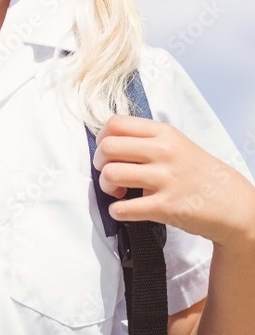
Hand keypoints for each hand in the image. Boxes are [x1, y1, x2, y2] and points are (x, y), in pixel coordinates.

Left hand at [93, 115, 254, 247]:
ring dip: (106, 186)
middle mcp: (164, 152)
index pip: (116, 123)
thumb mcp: (178, 145)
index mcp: (165, 134)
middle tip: (109, 172)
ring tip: (118, 191)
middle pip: (108, 147)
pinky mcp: (166, 207)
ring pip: (111, 174)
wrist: (235, 205)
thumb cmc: (201, 174)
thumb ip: (147, 140)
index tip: (106, 151)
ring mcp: (166, 179)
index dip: (102, 138)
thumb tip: (109, 142)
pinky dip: (116, 211)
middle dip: (99, 162)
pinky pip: (124, 208)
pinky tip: (124, 210)